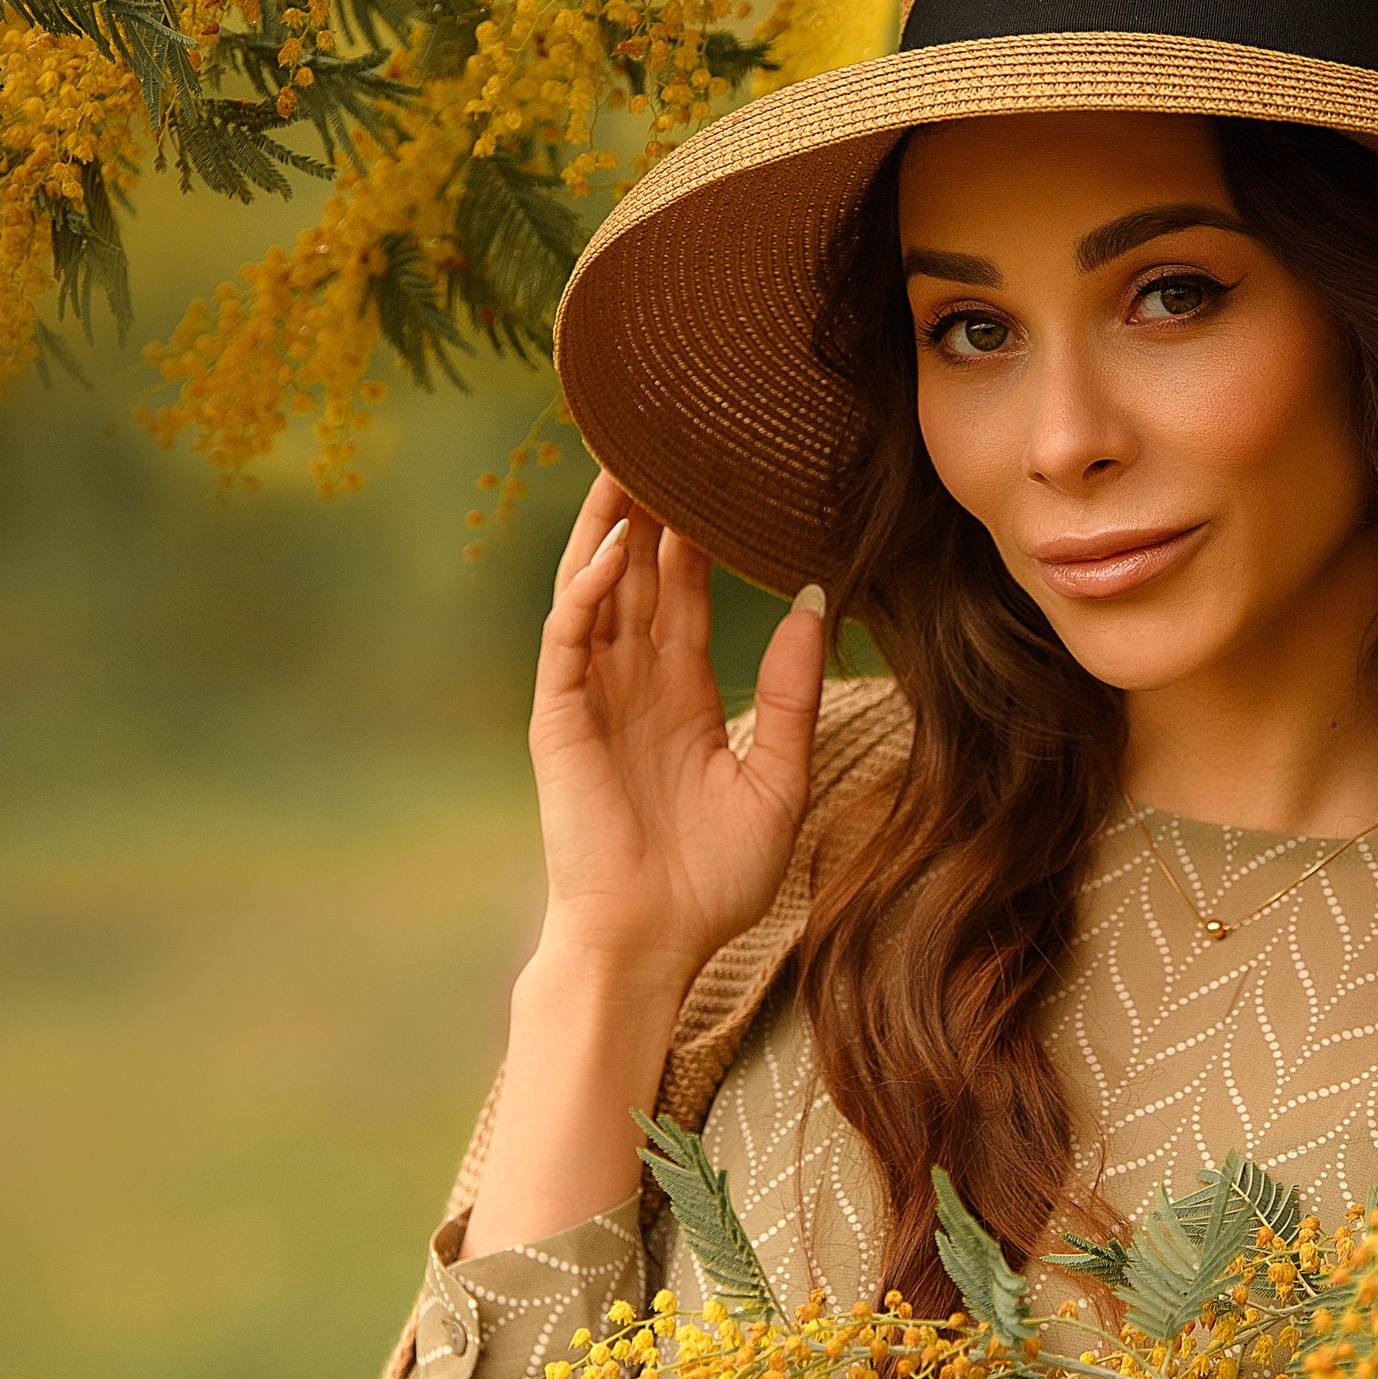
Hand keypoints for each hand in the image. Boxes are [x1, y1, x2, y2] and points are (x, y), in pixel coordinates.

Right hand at [528, 470, 827, 1004]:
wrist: (655, 944)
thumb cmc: (713, 881)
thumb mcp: (778, 780)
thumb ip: (795, 694)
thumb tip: (817, 604)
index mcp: (680, 697)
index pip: (686, 595)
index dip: (698, 538)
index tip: (723, 476)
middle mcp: (632, 686)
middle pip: (638, 575)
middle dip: (650, 509)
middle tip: (670, 434)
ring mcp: (591, 697)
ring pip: (595, 589)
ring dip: (608, 526)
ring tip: (628, 460)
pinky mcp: (560, 719)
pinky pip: (569, 637)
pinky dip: (589, 589)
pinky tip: (616, 548)